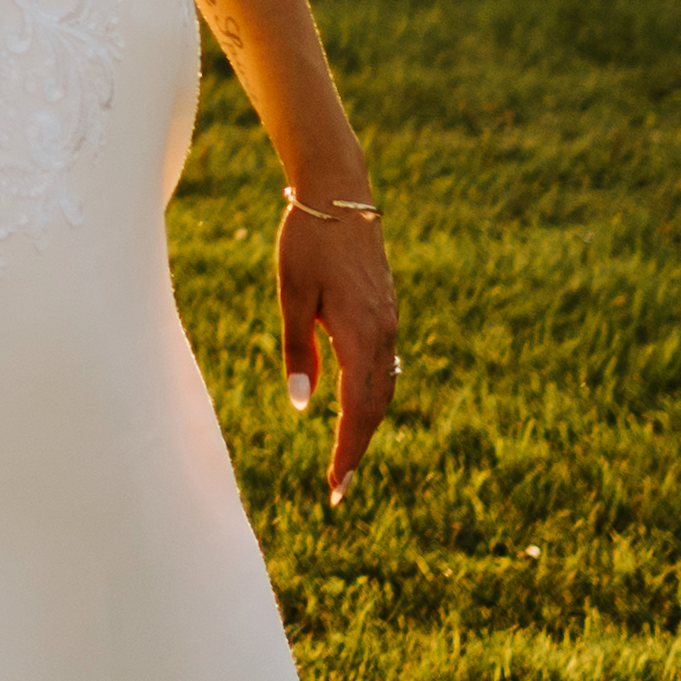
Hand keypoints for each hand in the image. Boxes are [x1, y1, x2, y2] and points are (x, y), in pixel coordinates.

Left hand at [276, 196, 398, 500]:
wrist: (339, 193)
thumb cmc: (306, 240)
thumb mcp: (291, 295)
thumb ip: (298, 350)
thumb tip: (302, 406)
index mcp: (359, 332)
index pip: (358, 409)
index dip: (347, 451)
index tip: (335, 487)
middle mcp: (382, 332)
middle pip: (376, 406)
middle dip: (357, 447)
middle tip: (337, 486)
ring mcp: (388, 321)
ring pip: (384, 387)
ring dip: (367, 424)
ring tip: (344, 455)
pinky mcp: (385, 311)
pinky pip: (385, 366)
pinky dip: (372, 396)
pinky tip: (355, 407)